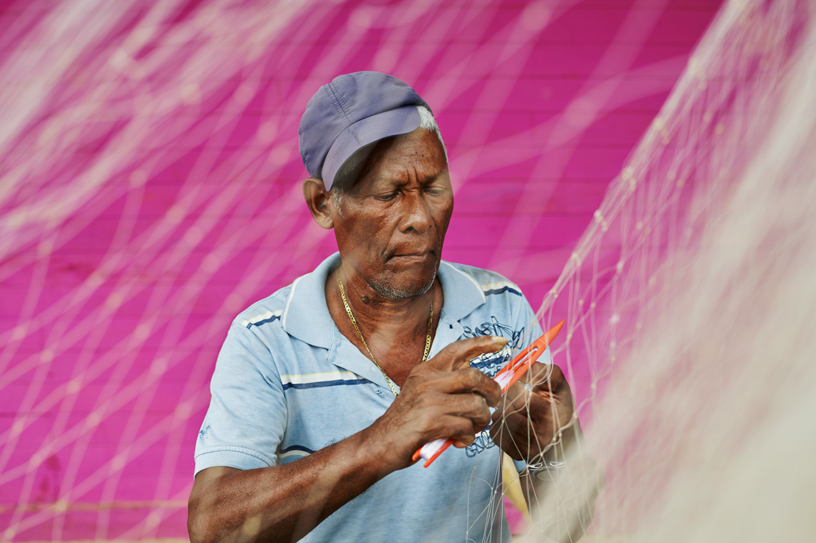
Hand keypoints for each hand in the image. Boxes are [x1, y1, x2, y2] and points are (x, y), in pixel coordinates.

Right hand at [363, 335, 505, 470]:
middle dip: (492, 391)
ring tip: (473, 429)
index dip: (482, 343)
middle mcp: (427, 380)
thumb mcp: (423, 393)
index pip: (457, 349)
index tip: (502, 341)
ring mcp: (428, 400)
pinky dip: (468, 437)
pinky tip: (458, 441)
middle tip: (494, 404)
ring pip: (475, 404)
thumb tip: (486, 386)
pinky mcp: (430, 422)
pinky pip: (465, 426)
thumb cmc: (409, 420)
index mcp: (426, 370)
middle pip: (474, 376)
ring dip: (481, 420)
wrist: (380, 444)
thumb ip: (448, 385)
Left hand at [489, 361, 579, 461]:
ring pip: (499, 421)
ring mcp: (528, 449)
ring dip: (501, 409)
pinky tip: (510, 420)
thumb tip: (522, 369)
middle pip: (508, 411)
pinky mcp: (517, 455)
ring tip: (512, 406)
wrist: (564, 442)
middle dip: (506, 398)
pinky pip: (495, 433)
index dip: (514, 387)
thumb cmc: (560, 409)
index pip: (522, 401)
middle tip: (511, 393)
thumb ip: (545, 372)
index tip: (516, 382)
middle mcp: (541, 437)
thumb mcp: (560, 388)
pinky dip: (498, 423)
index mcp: (553, 418)